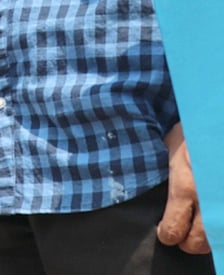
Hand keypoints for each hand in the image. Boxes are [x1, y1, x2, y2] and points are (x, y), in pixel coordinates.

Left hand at [159, 123, 210, 253]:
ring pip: (219, 237)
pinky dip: (220, 227)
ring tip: (200, 232)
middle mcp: (208, 198)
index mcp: (186, 186)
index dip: (168, 234)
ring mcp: (222, 199)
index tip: (165, 233)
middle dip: (189, 244)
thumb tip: (146, 179)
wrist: (216, 118)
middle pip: (200, 241)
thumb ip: (164, 167)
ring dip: (209, 239)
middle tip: (183, 238)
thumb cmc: (195, 129)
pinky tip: (213, 220)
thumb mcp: (171, 145)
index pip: (174, 228)